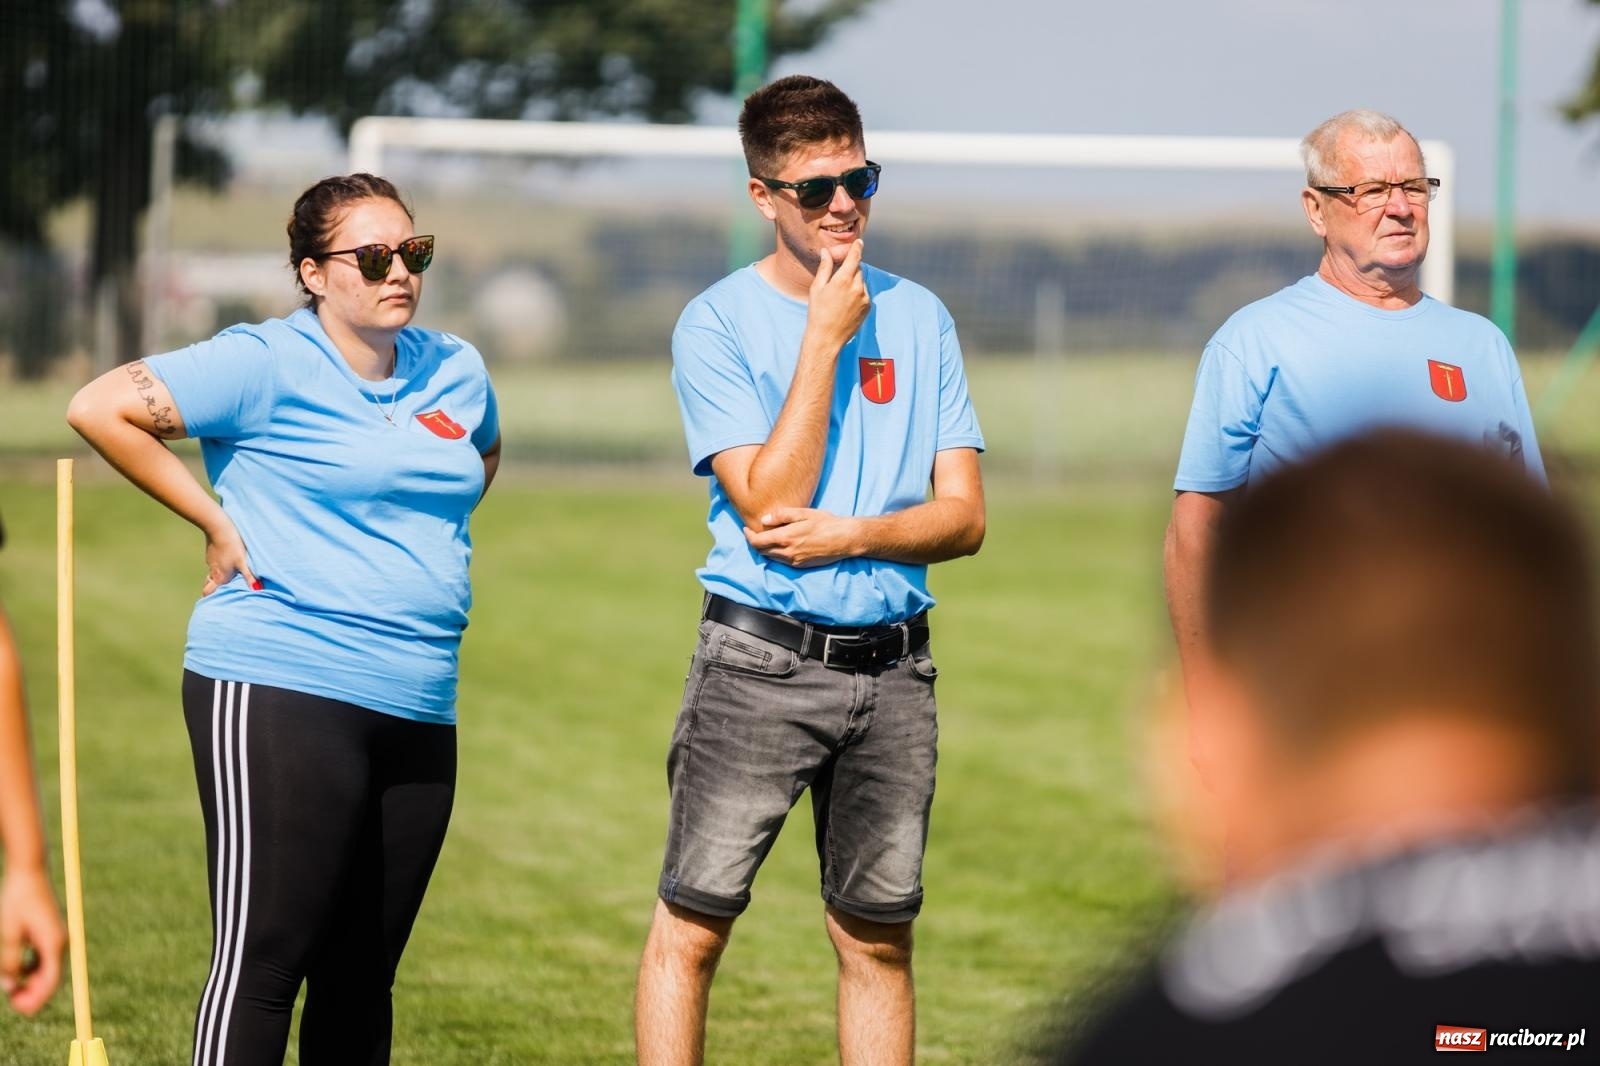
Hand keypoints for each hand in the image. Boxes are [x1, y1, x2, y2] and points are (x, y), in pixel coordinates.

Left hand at [0, 866, 64, 1015]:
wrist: (29, 872)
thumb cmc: (17, 900)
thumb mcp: (8, 934)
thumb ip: (10, 962)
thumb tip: (10, 987)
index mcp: (52, 943)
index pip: (50, 981)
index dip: (36, 999)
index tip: (19, 1007)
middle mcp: (60, 943)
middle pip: (52, 979)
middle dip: (33, 993)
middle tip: (12, 1001)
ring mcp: (57, 938)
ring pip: (47, 971)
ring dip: (31, 982)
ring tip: (11, 987)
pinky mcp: (50, 934)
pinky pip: (44, 960)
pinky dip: (31, 970)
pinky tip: (17, 969)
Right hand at [202, 520, 259, 595]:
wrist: (218, 527)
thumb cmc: (232, 545)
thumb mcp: (243, 561)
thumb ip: (249, 576)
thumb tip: (258, 590)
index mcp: (220, 577)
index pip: (208, 593)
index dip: (209, 599)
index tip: (214, 605)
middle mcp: (213, 572)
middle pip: (207, 586)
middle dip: (210, 592)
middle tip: (217, 596)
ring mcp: (210, 562)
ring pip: (209, 575)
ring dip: (214, 580)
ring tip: (224, 582)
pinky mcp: (211, 553)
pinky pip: (212, 565)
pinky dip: (217, 568)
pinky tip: (225, 564)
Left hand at [744, 507, 860, 567]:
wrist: (844, 539)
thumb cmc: (825, 522)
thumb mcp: (803, 513)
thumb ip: (782, 516)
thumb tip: (764, 520)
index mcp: (785, 538)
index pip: (757, 542)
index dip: (748, 536)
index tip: (746, 529)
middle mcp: (787, 552)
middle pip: (761, 551)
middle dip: (755, 542)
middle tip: (755, 533)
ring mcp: (794, 561)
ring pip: (771, 557)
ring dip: (765, 549)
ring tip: (767, 538)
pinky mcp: (801, 565)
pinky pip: (782, 561)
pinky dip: (776, 553)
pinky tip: (782, 545)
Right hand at [803, 239, 869, 353]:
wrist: (827, 338)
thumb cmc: (818, 313)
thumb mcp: (817, 288)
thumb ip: (825, 268)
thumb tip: (826, 252)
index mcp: (843, 280)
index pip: (854, 257)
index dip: (857, 248)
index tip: (859, 242)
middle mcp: (857, 287)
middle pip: (858, 269)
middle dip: (850, 268)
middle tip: (839, 275)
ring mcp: (865, 298)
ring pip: (861, 281)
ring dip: (853, 281)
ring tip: (839, 295)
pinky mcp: (868, 307)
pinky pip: (864, 293)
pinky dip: (857, 292)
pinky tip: (845, 303)